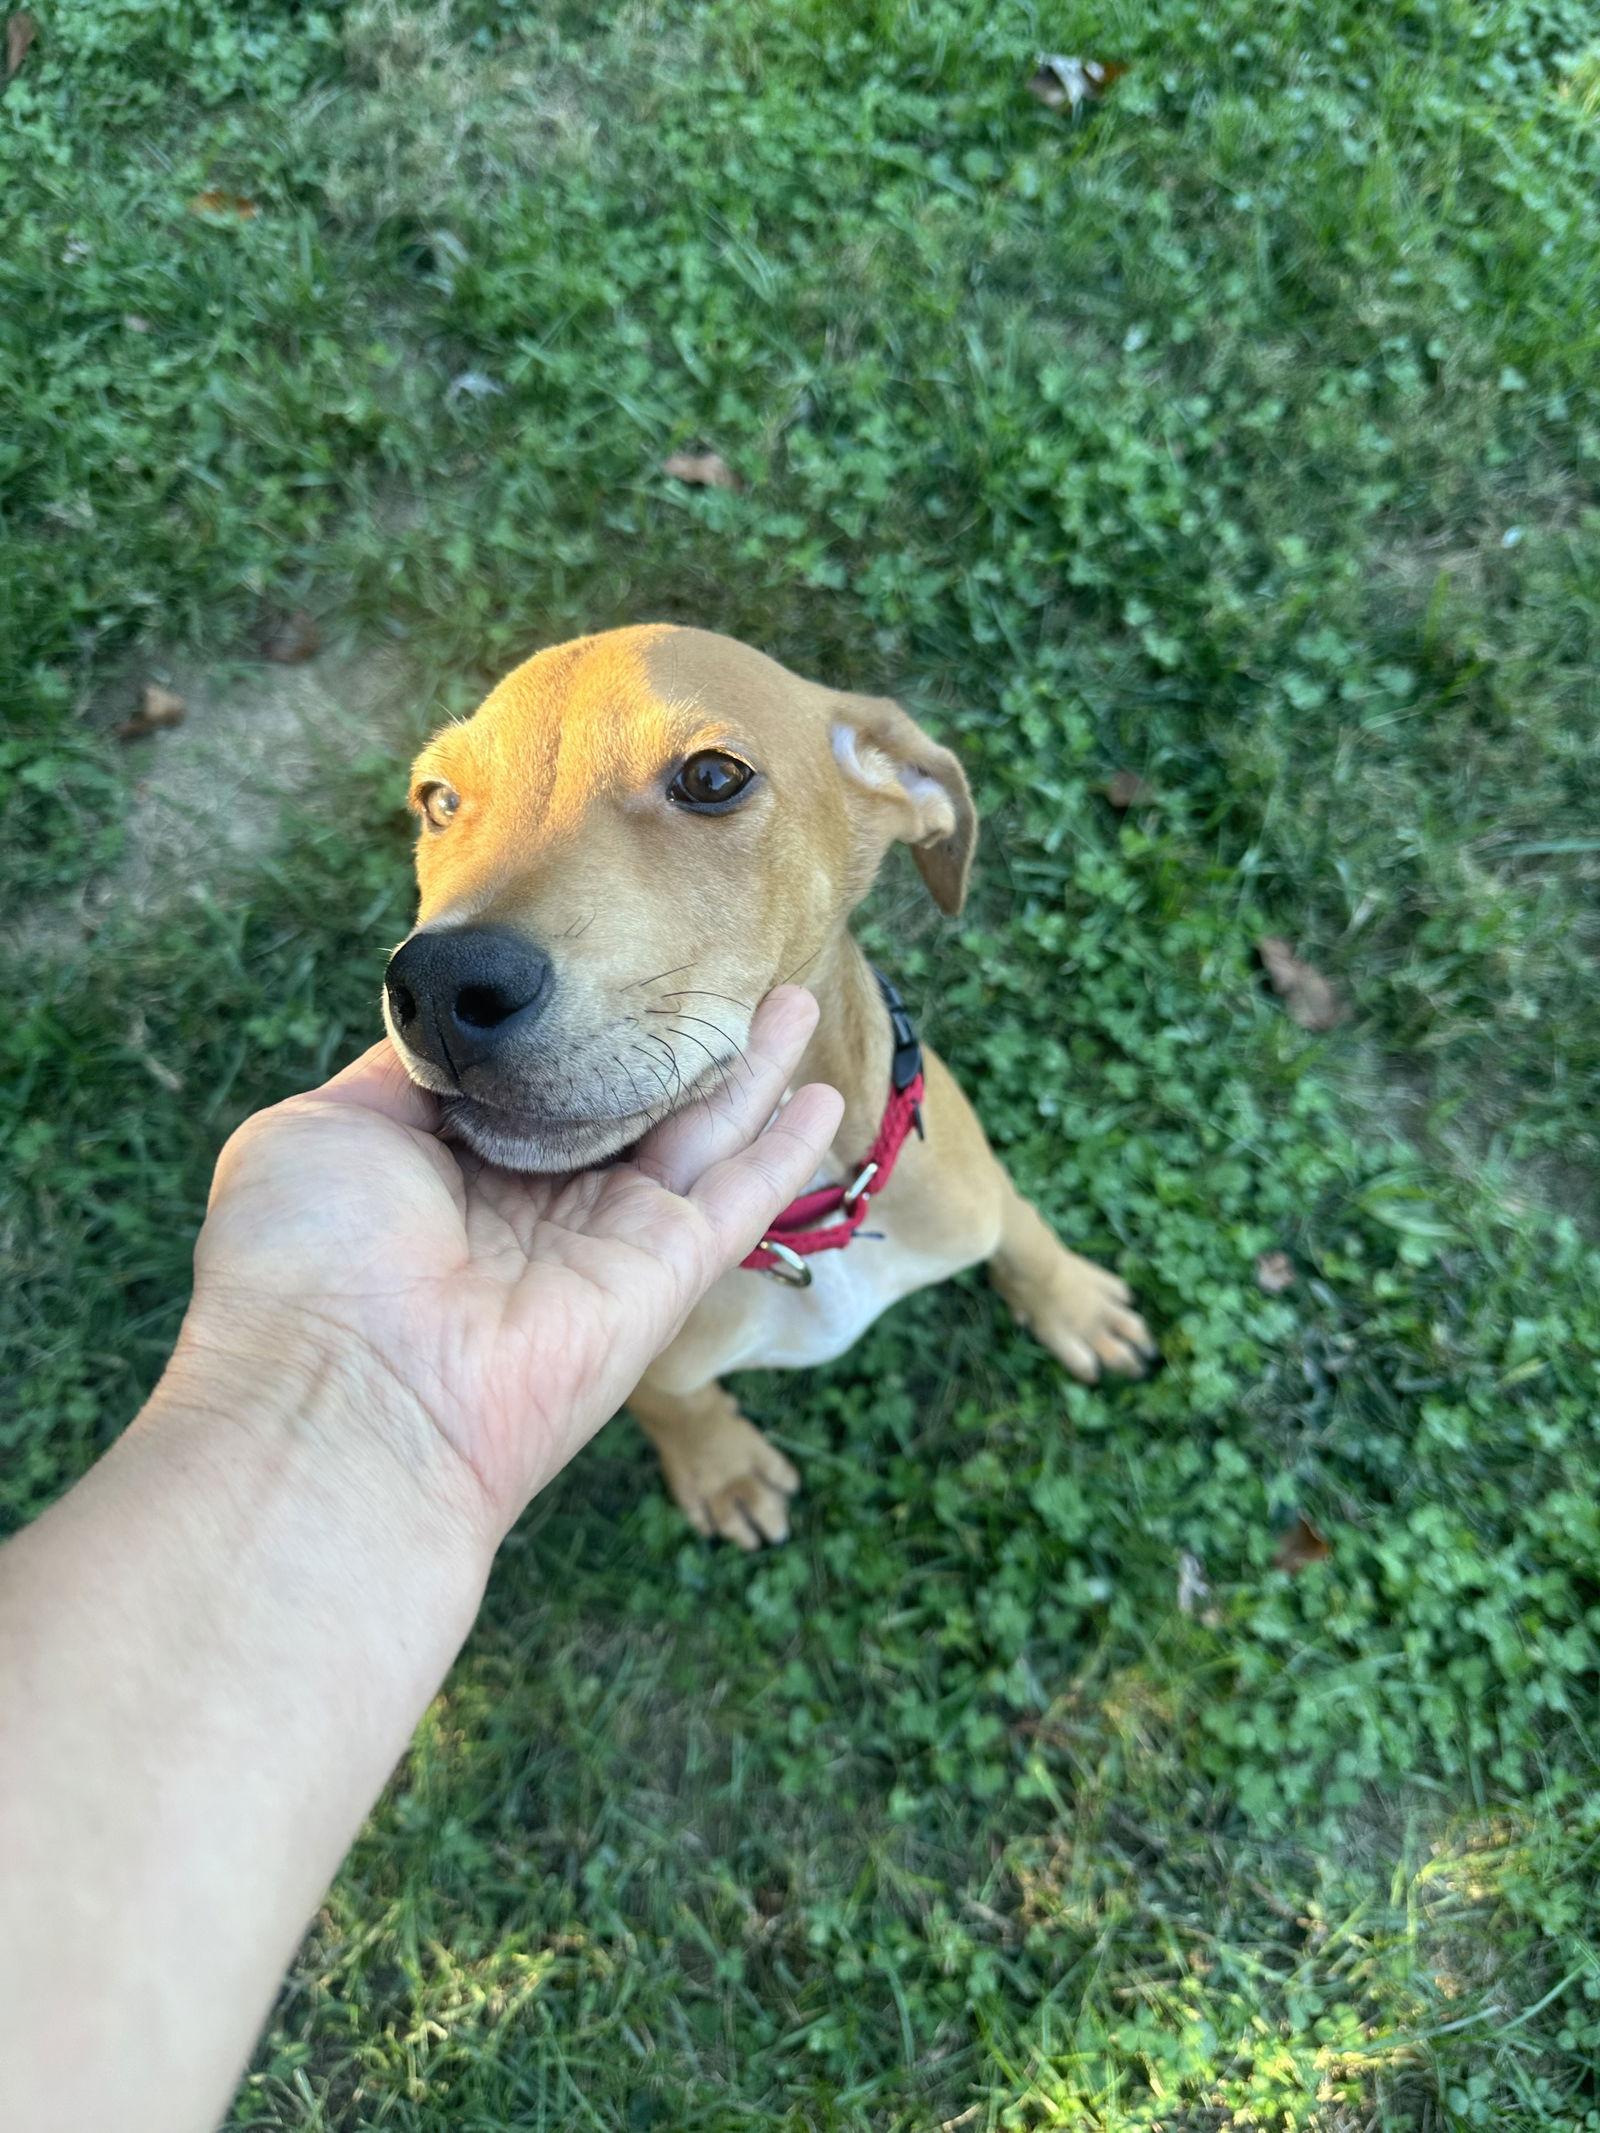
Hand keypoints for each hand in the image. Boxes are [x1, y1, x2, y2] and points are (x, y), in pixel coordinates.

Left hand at [165, 987, 840, 1551]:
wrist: (345, 1392)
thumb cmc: (306, 1261)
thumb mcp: (326, 1128)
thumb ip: (403, 1076)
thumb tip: (455, 1034)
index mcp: (447, 1172)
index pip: (531, 1085)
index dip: (569, 1024)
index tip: (600, 960)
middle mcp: (532, 1206)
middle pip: (627, 1104)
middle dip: (671, 1041)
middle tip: (719, 967)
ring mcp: (604, 1241)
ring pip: (698, 1134)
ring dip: (749, 1067)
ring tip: (790, 996)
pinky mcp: (663, 1271)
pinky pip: (740, 1196)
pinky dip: (784, 1147)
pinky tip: (822, 1094)